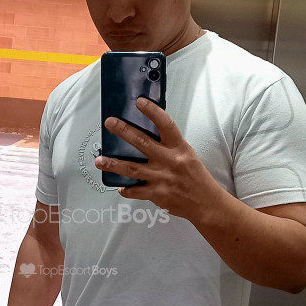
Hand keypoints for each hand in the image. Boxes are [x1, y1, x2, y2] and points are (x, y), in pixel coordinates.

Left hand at [94, 97, 221, 220]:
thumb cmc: (195, 176)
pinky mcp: (157, 194)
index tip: (139, 102)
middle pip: (142, 143)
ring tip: (99, 160)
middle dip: (124, 131)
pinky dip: (126, 189)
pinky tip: (119, 186)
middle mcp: (170, 161)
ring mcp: (161, 178)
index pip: (166, 125)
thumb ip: (169, 146)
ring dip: (113, 164)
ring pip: (132, 169)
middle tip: (109, 123)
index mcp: (179, 148)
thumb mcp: (187, 155)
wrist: (206, 203)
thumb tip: (146, 134)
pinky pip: (136, 191)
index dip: (152, 112)